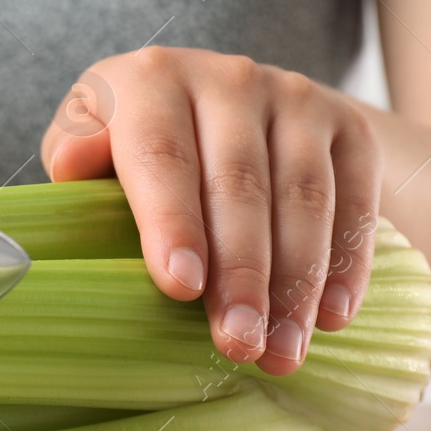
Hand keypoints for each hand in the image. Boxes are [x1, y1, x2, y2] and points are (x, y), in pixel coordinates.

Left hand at [42, 47, 381, 376]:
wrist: (222, 104)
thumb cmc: (137, 147)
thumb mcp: (91, 141)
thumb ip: (76, 154)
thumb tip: (75, 167)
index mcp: (151, 80)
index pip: (162, 155)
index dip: (172, 221)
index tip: (180, 287)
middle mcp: (229, 79)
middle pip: (239, 184)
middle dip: (241, 272)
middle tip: (239, 343)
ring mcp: (295, 98)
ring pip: (303, 197)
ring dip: (296, 283)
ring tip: (282, 351)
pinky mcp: (348, 126)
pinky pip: (356, 198)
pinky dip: (348, 263)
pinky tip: (331, 318)